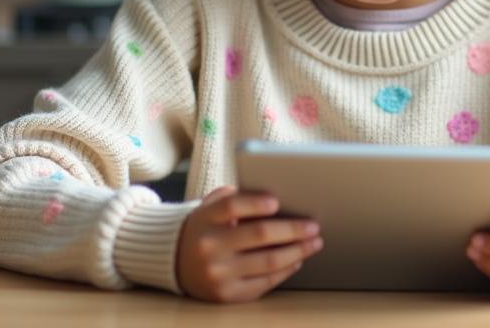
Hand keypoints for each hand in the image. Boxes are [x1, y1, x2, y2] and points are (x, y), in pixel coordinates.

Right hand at [175, 184, 322, 302]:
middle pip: (260, 235)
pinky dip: (286, 270)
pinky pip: (265, 282)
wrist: (175, 262)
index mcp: (204, 219)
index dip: (256, 203)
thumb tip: (276, 195)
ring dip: (298, 251)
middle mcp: (209, 247)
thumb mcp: (210, 207)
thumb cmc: (205, 228)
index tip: (277, 201)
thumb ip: (234, 197)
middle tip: (314, 225)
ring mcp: (218, 273)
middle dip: (293, 229)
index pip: (232, 206)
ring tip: (314, 242)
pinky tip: (297, 260)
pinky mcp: (227, 294)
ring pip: (268, 261)